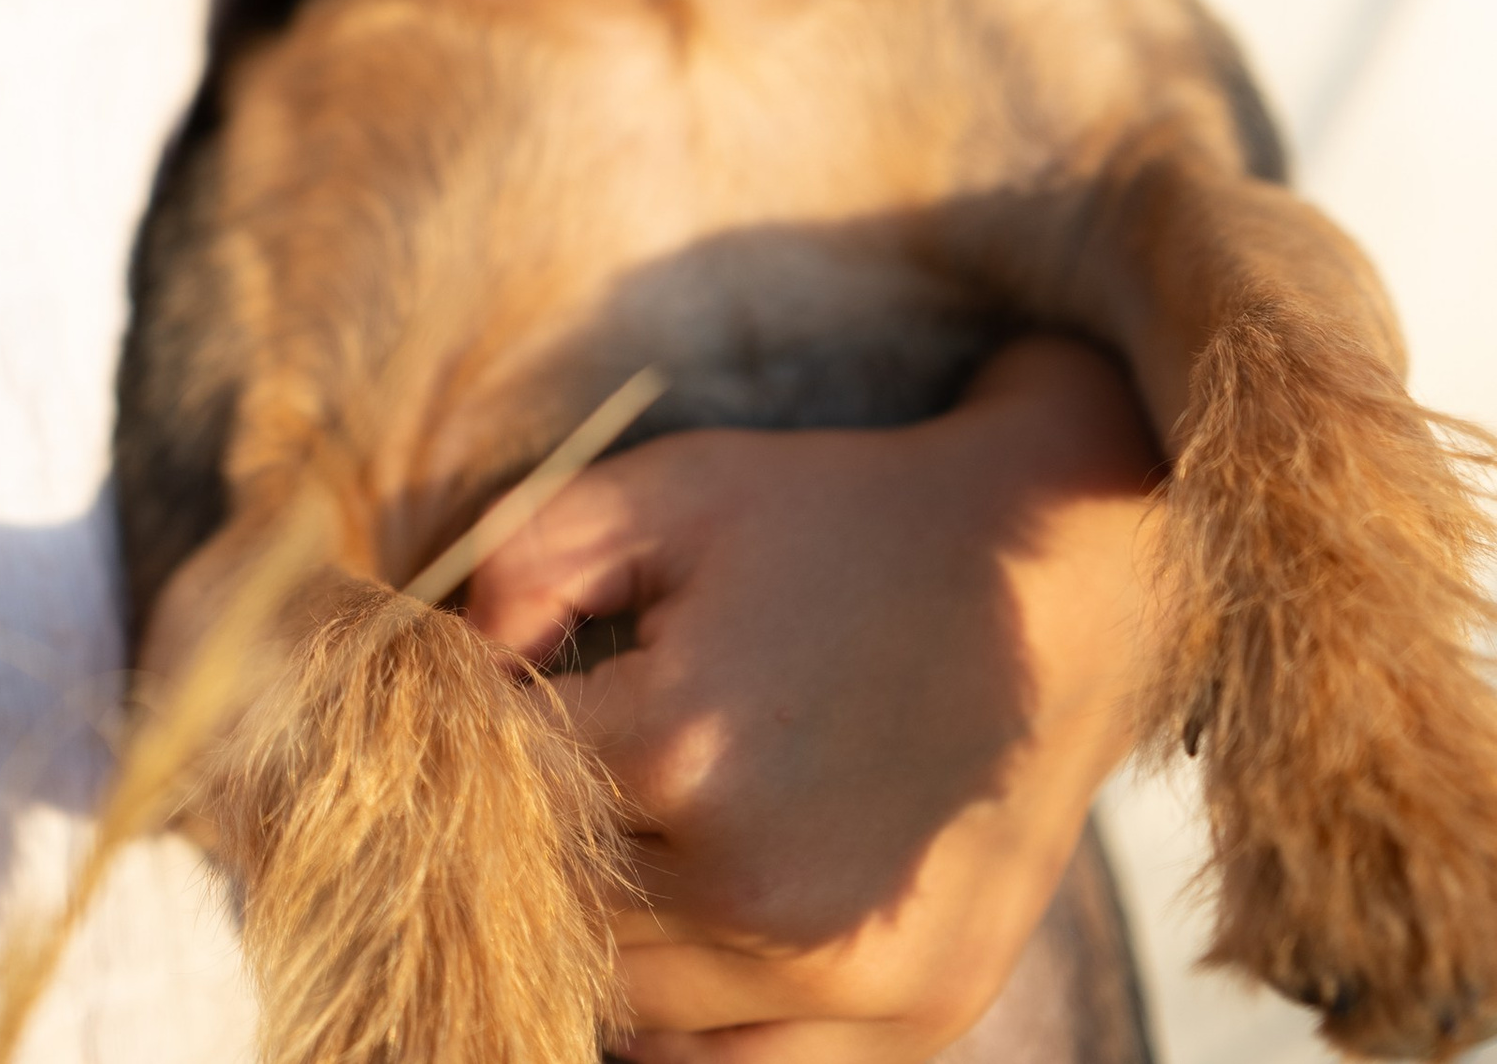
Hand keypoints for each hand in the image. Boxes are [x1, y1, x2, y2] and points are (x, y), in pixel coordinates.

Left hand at [465, 336, 1161, 1063]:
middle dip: (534, 846)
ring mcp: (841, 973)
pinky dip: (692, 1027)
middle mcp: (756, 889)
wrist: (1052, 582)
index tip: (477, 711)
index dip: (471, 745)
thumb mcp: (669, 488)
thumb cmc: (844, 520)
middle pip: (558, 912)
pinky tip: (684, 942)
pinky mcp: (911, 1018)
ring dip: (611, 935)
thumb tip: (445, 659)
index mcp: (679, 748)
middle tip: (556, 781)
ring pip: (635, 1008)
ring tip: (632, 841)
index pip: (500, 791)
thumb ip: (524, 562)